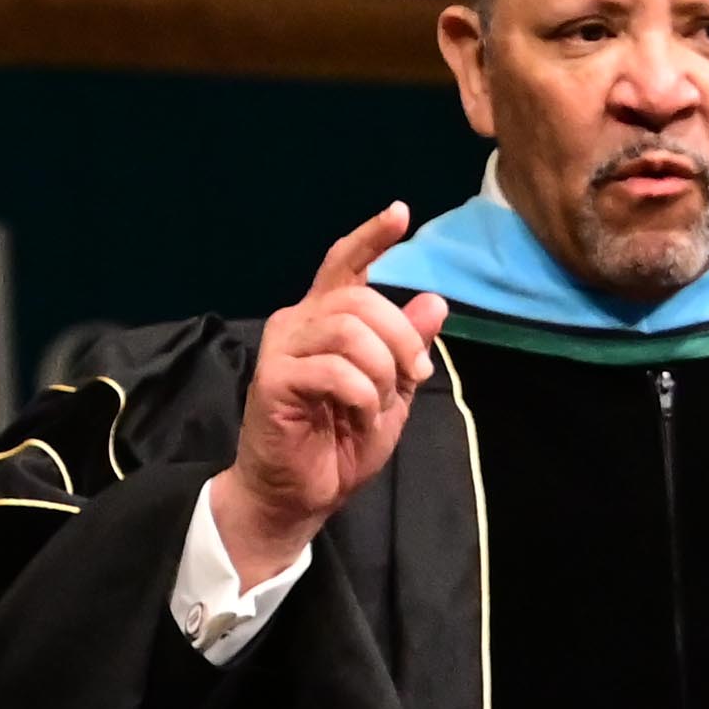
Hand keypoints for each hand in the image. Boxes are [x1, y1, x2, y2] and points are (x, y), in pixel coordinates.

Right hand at [218, 208, 449, 582]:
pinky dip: (362, 396)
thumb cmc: (339, 444)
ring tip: (379, 403)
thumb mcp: (391, 393)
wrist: (298, 495)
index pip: (345, 263)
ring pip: (349, 331)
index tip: (400, 213)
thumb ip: (408, 348)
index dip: (372, 236)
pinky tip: (359, 416)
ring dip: (381, 371)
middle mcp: (299, 321)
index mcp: (326, 319)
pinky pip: (335, 370)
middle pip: (361, 301)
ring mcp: (283, 348)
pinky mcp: (275, 379)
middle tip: (414, 376)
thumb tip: (434, 301)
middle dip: (401, 339)